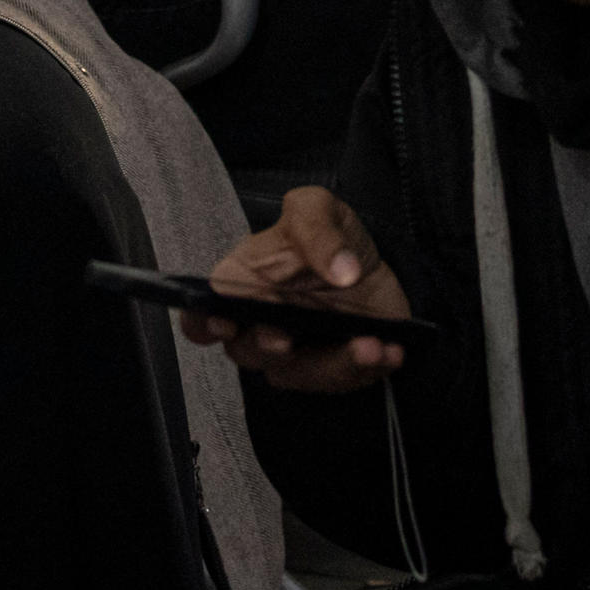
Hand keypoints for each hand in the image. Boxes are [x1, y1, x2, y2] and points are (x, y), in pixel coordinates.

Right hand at [186, 186, 416, 395]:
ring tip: (368, 346)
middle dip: (268, 347)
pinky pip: (342, 380)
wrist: (371, 261)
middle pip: (245, 352)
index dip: (204, 324)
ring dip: (332, 365)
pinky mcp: (331, 368)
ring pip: (298, 374)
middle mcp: (258, 327)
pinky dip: (366, 368)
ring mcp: (295, 354)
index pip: (200, 318)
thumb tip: (339, 270)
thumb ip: (317, 229)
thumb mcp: (317, 209)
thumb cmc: (325, 235)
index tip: (226, 321)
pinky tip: (389, 351)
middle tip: (287, 339)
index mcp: (239, 287)